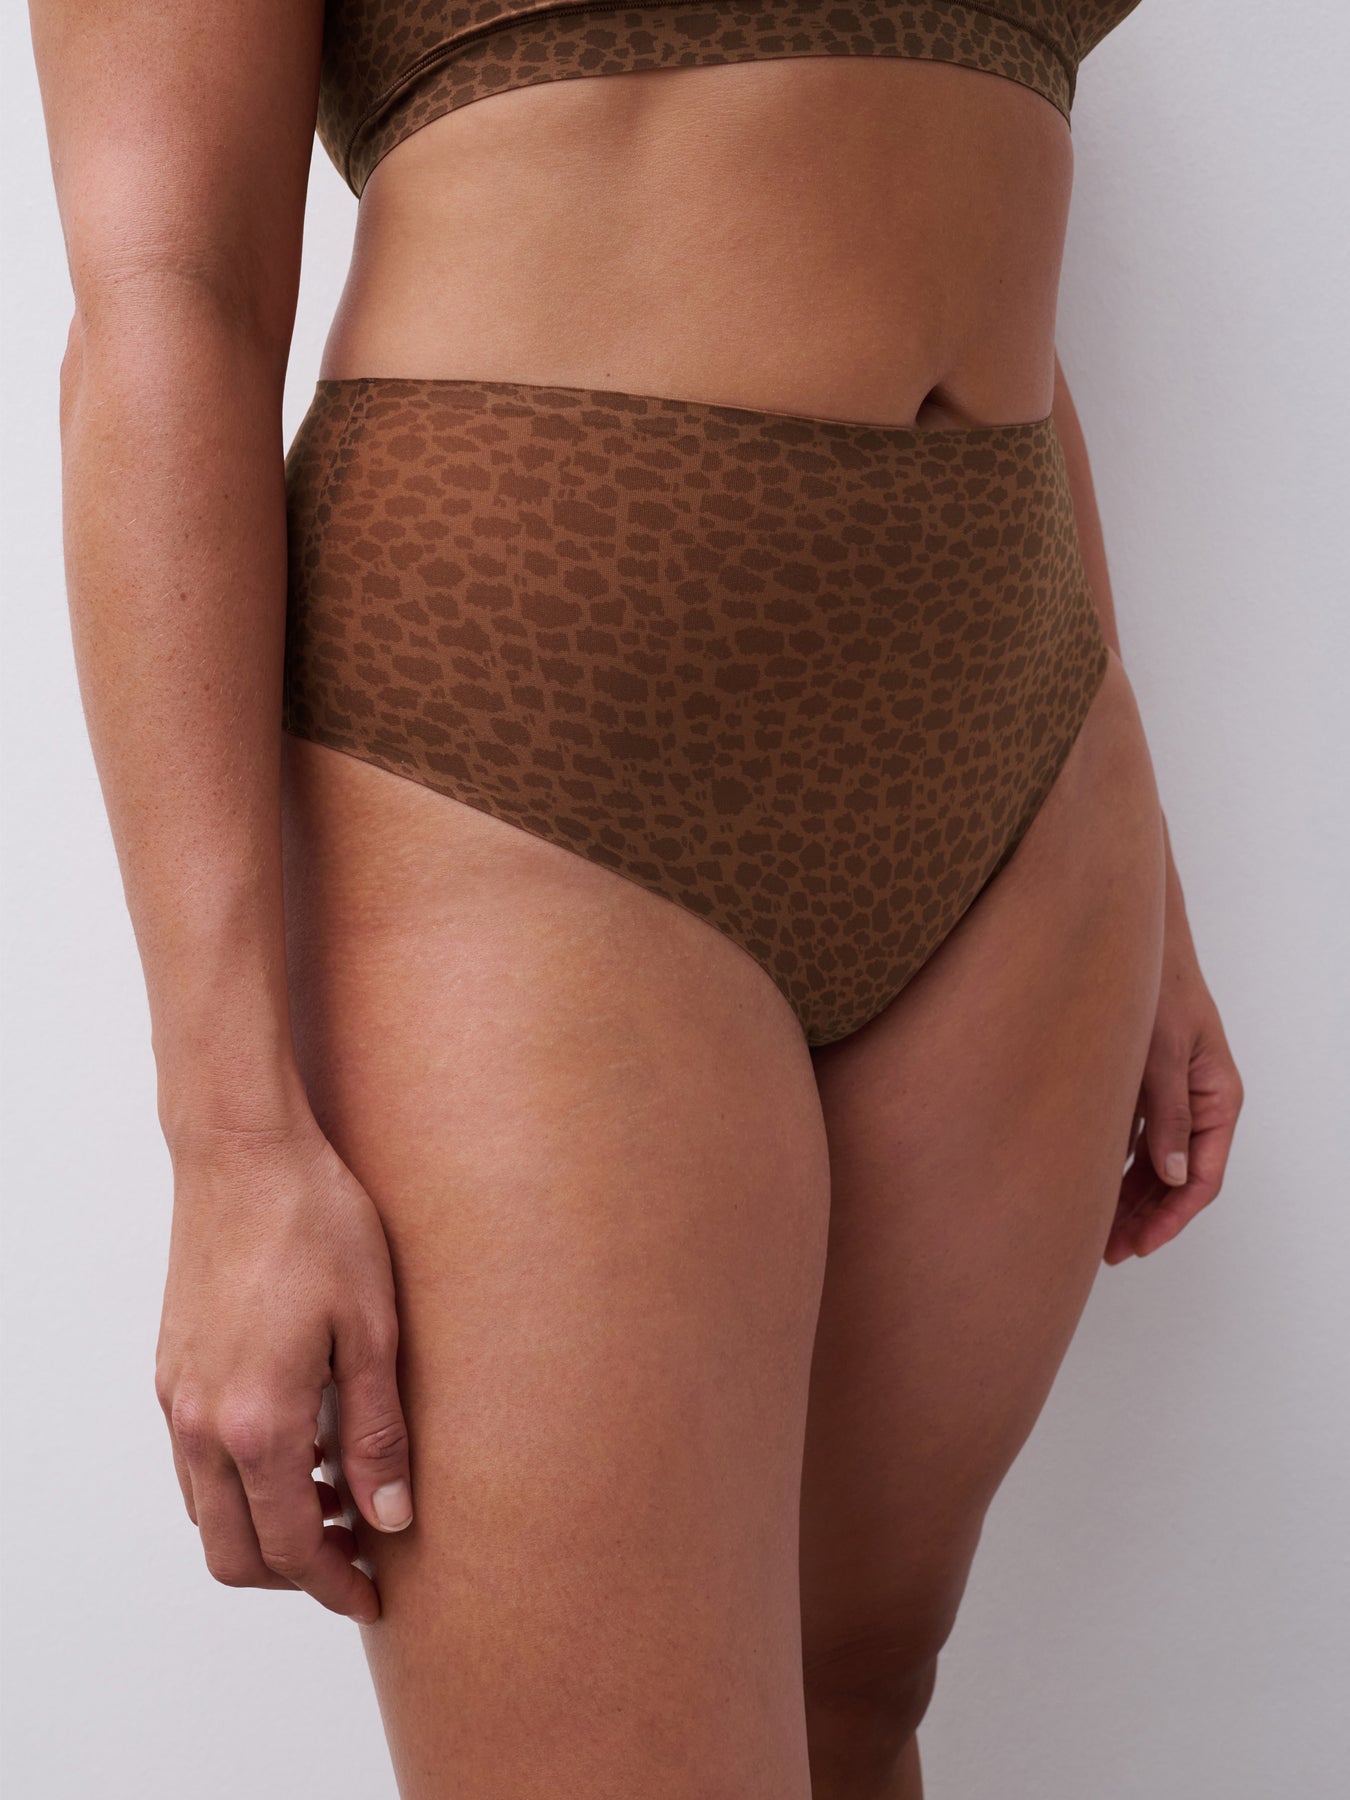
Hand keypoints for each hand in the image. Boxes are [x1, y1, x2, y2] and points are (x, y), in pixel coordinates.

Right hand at [155, 1114, 412, 1621]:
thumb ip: (378, 1433)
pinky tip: (296, 1449)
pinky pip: (194, 1467)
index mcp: (258, 1423)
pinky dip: (239, 1487)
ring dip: (265, 1531)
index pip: (292, 1547)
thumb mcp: (373, 1328)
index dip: (336, 1583)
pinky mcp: (170, 1372)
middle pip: (235, 1554)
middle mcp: (202, 1425)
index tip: (375, 1592)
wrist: (244, 1155)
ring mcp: (177, 1400)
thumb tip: (391, 1516)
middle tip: (360, 1558)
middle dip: (297, 1576)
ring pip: (208, 1515)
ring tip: (336, 1499)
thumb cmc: (316, 1224)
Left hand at [1104, 900, 1243, 1263]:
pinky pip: (1136, 1137)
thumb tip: (1172, 1176)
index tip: (1140, 1245)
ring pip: (1155, 1161)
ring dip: (1130, 1197)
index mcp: (1218, 1097)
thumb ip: (1168, 1115)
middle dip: (1147, 1217)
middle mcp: (1198, 1101)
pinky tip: (1090, 1185)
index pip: (1202, 1176)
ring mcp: (1172, 1093)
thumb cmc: (1158, 986)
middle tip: (1110, 1251)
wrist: (1132, 938)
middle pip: (1177, 1177)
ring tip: (1097, 1232)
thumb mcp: (1163, 1053)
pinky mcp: (1144, 1084)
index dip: (1172, 1217)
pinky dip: (1116, 1164)